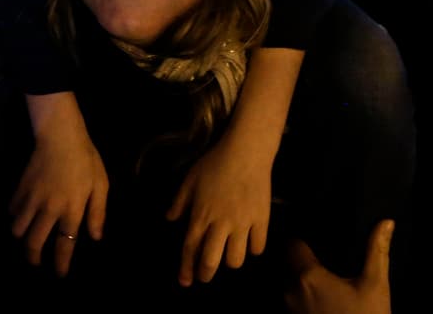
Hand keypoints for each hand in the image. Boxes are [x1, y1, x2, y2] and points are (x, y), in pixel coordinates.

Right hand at [10, 93, 107, 275]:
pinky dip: (15, 216)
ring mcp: (31, 200)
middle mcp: (49, 209)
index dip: (61, 262)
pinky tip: (21, 215)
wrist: (60, 136)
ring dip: (22, 237)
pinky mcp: (20, 189)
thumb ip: (98, 212)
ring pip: (18, 230)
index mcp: (71, 210)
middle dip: (33, 257)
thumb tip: (95, 237)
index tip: (59, 274)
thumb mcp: (100, 184)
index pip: (65, 244)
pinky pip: (12, 211)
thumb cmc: (85, 159)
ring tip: (27, 237)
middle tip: (36, 262)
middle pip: (34, 243)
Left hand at [167, 135, 270, 286]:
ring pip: (236, 259)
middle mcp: (221, 224)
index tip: (185, 281)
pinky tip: (249, 243)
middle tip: (205, 276)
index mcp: (201, 215)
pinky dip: (253, 249)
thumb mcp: (190, 180)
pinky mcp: (262, 220)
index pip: (190, 248)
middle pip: (211, 261)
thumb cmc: (215, 163)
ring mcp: (243, 224)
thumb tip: (170, 219)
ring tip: (228, 255)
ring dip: (229, 262)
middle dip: (206, 274)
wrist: (246, 151)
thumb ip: (180, 202)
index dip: (186, 268)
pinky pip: (258, 247)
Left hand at [285, 219, 393, 313]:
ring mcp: (289, 311)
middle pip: (289, 264)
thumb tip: (386, 222)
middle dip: (304, 260)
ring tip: (326, 280)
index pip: (292, 244)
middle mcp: (290, 291)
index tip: (317, 239)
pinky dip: (304, 298)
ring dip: (303, 281)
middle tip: (324, 258)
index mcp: (307, 276)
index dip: (303, 238)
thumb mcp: (374, 285)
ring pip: (289, 284)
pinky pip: (293, 302)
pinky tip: (324, 300)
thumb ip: (376, 251)